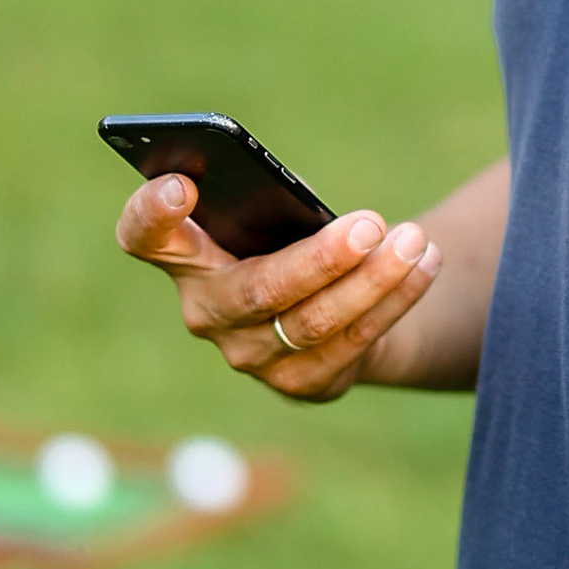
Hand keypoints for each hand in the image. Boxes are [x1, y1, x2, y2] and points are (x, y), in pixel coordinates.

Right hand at [115, 173, 441, 404]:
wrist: (333, 307)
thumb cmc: (292, 239)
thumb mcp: (276, 213)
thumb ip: (273, 202)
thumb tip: (304, 205)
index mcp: (186, 256)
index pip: (143, 237)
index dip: (151, 215)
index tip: (182, 185)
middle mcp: (206, 312)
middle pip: (257, 290)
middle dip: (319, 258)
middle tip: (369, 223)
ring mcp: (250, 356)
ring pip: (315, 321)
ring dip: (373, 278)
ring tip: (413, 240)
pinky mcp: (299, 383)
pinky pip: (352, 342)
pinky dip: (394, 298)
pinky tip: (424, 265)